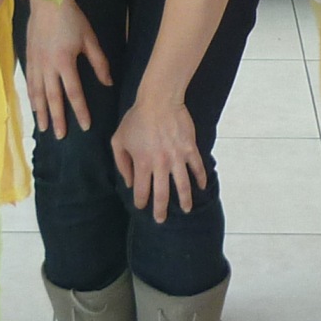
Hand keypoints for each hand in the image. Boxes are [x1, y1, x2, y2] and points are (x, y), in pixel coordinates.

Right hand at [23, 0, 110, 136]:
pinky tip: (33, 106)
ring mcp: (36, 63)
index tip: (85, 126)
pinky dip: (32, 97)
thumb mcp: (90, 39)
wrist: (47, 0)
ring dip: (41, 112)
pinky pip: (30, 83)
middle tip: (60, 136)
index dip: (80, 111)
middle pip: (53, 99)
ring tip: (44, 128)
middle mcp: (48, 66)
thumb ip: (99, 63)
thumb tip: (108, 83)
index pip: (74, 93)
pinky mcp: (28, 58)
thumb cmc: (72, 18)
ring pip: (38, 93)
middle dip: (57, 119)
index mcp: (65, 62)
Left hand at [112, 93, 206, 223]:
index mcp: (142, 163)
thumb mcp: (119, 140)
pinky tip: (201, 187)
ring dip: (185, 200)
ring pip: (183, 186)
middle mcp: (160, 165)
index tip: (142, 207)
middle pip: (162, 195)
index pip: (142, 191)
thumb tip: (129, 182)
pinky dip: (200, 178)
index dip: (141, 202)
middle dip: (161, 210)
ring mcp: (177, 158)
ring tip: (187, 210)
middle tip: (161, 219)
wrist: (159, 100)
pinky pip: (198, 167)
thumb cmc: (136, 119)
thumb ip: (122, 163)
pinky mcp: (190, 149)